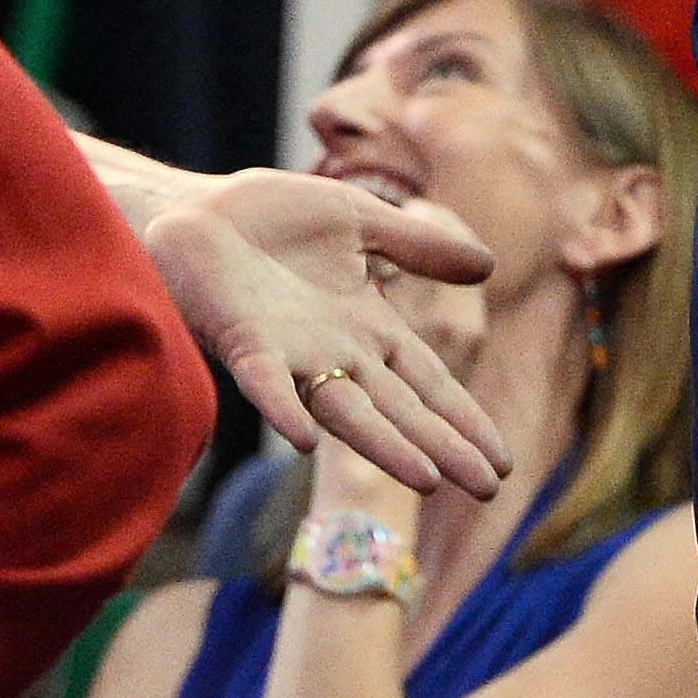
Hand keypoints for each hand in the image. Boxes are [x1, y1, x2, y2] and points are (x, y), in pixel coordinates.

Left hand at [145, 167, 510, 494]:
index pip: (428, 382)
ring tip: (426, 479)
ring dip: (384, 445)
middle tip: (486, 488)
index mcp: (368, 327)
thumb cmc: (273, 217)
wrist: (196, 210)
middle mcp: (337, 353)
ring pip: (348, 411)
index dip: (463, 418)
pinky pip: (267, 385)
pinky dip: (284, 409)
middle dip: (443, 447)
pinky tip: (303, 439)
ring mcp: (292, 355)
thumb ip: (418, 245)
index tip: (501, 459)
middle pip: (401, 410)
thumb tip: (489, 266)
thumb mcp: (360, 221)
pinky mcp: (244, 344)